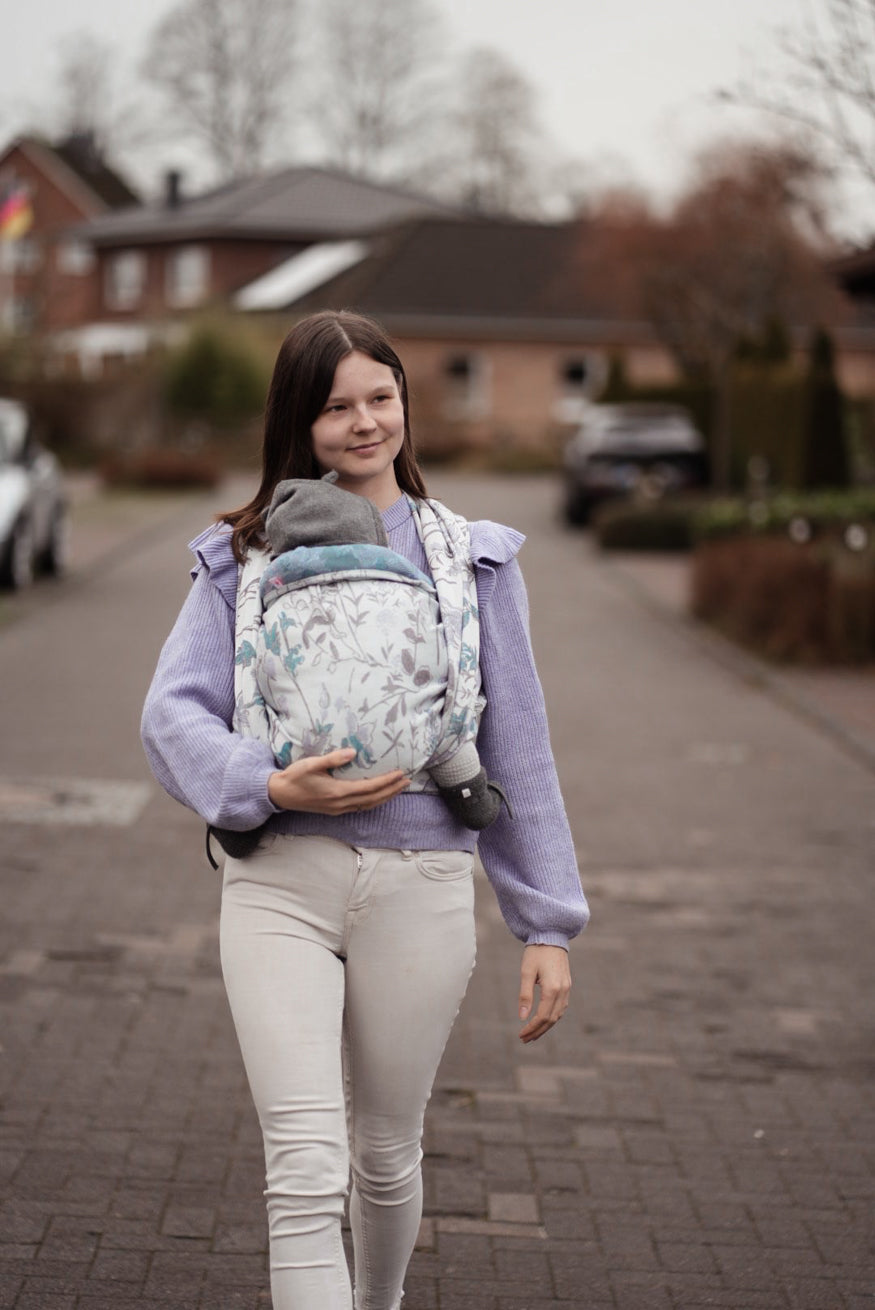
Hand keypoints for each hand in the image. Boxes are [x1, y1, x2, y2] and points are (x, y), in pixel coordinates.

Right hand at [268, 748, 408, 814]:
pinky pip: (361, 808)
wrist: (280, 794)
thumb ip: (333, 758)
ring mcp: (339, 809)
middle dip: (392, 790)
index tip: (400, 773)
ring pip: (369, 805)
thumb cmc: (295, 777)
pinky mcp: (335, 810)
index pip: (370, 787)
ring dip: (386, 797)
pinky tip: (379, 797)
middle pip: (374, 799)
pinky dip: (374, 802)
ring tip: (399, 788)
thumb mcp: (311, 764)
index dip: (387, 781)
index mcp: (338, 792)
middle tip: (407, 780)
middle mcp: (341, 804)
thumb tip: (353, 752)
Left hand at [518, 944, 570, 1042]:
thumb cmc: (536, 952)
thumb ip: (525, 995)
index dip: (531, 1028)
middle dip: (538, 1031)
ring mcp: (567, 988)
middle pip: (551, 1019)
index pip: (542, 1016)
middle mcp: (563, 991)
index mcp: (552, 988)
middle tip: (524, 1039)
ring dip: (545, 1026)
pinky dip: (552, 1017)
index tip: (521, 1035)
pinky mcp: (567, 985)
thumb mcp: (526, 972)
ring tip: (532, 1034)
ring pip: (558, 1015)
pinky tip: (543, 1020)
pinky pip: (561, 1007)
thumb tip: (522, 1017)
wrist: (551, 935)